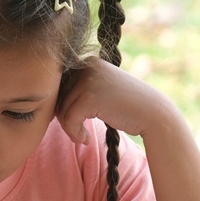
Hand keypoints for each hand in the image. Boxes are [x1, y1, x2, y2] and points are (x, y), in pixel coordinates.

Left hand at [57, 56, 175, 143]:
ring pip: (61, 109)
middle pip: (58, 96)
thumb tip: (47, 99)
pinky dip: (74, 134)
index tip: (73, 122)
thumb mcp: (100, 90)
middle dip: (64, 118)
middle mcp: (86, 65)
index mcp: (88, 61)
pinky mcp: (89, 97)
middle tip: (78, 132)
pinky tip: (85, 139)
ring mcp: (87, 79)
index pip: (60, 85)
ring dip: (69, 128)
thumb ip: (77, 89)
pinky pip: (69, 119)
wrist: (153, 114)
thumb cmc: (125, 106)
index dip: (62, 106)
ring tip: (83, 136)